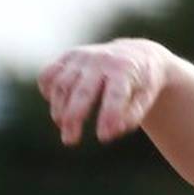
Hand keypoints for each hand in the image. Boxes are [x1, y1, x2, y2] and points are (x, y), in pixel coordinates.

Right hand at [38, 38, 171, 145]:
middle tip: (70, 140)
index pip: (115, 96)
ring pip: (61, 84)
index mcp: (125, 70)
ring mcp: (82, 56)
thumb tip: (111, 132)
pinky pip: (49, 73)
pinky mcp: (68, 56)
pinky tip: (55, 105)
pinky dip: (47, 90)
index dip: (109, 117)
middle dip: (73, 118)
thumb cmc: (142, 83)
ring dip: (58, 109)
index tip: (104, 138)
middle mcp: (101, 60)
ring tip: (64, 127)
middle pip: (82, 91)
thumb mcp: (146, 98)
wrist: (135, 54)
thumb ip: (132, 116)